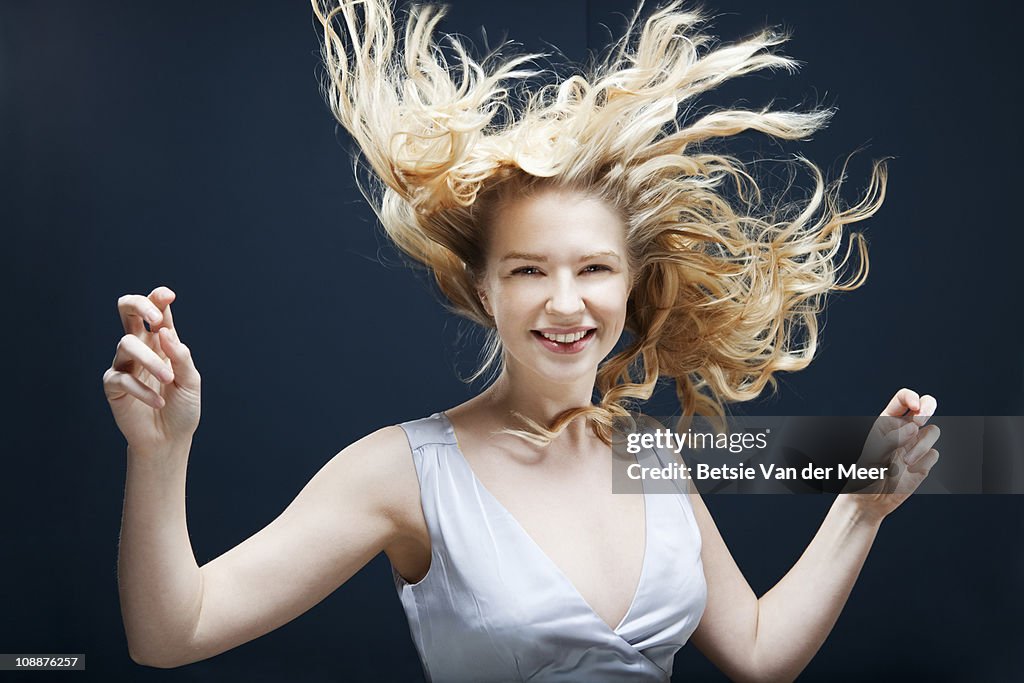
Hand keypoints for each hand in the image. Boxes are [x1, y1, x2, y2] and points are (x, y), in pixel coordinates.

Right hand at [102, 286, 200, 454]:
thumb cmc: (182, 407)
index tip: (168, 296)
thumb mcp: (190, 381)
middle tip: (156, 320)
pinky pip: (122, 378)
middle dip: (138, 305)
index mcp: (162, 341)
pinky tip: (159, 402)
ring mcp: (124, 364)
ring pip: (127, 344)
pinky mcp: (113, 385)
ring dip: (151, 360)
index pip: (156, 311)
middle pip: (126, 310)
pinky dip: (143, 390)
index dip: (157, 298)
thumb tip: (165, 331)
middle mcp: (141, 347)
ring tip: (169, 379)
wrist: (169, 439)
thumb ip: (181, 356)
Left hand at [842, 388, 939, 521]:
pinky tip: (910, 472)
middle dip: (928, 407)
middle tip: (919, 421)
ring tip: (905, 461)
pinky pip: (934, 454)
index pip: (902, 400)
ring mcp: (915, 445)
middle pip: (925, 406)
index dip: (911, 397)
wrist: (870, 501)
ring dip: (921, 445)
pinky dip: (924, 462)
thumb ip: (891, 439)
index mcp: (886, 423)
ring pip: (933, 431)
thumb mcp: (872, 455)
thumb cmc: (864, 475)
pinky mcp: (924, 462)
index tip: (914, 407)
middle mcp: (903, 431)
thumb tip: (915, 427)